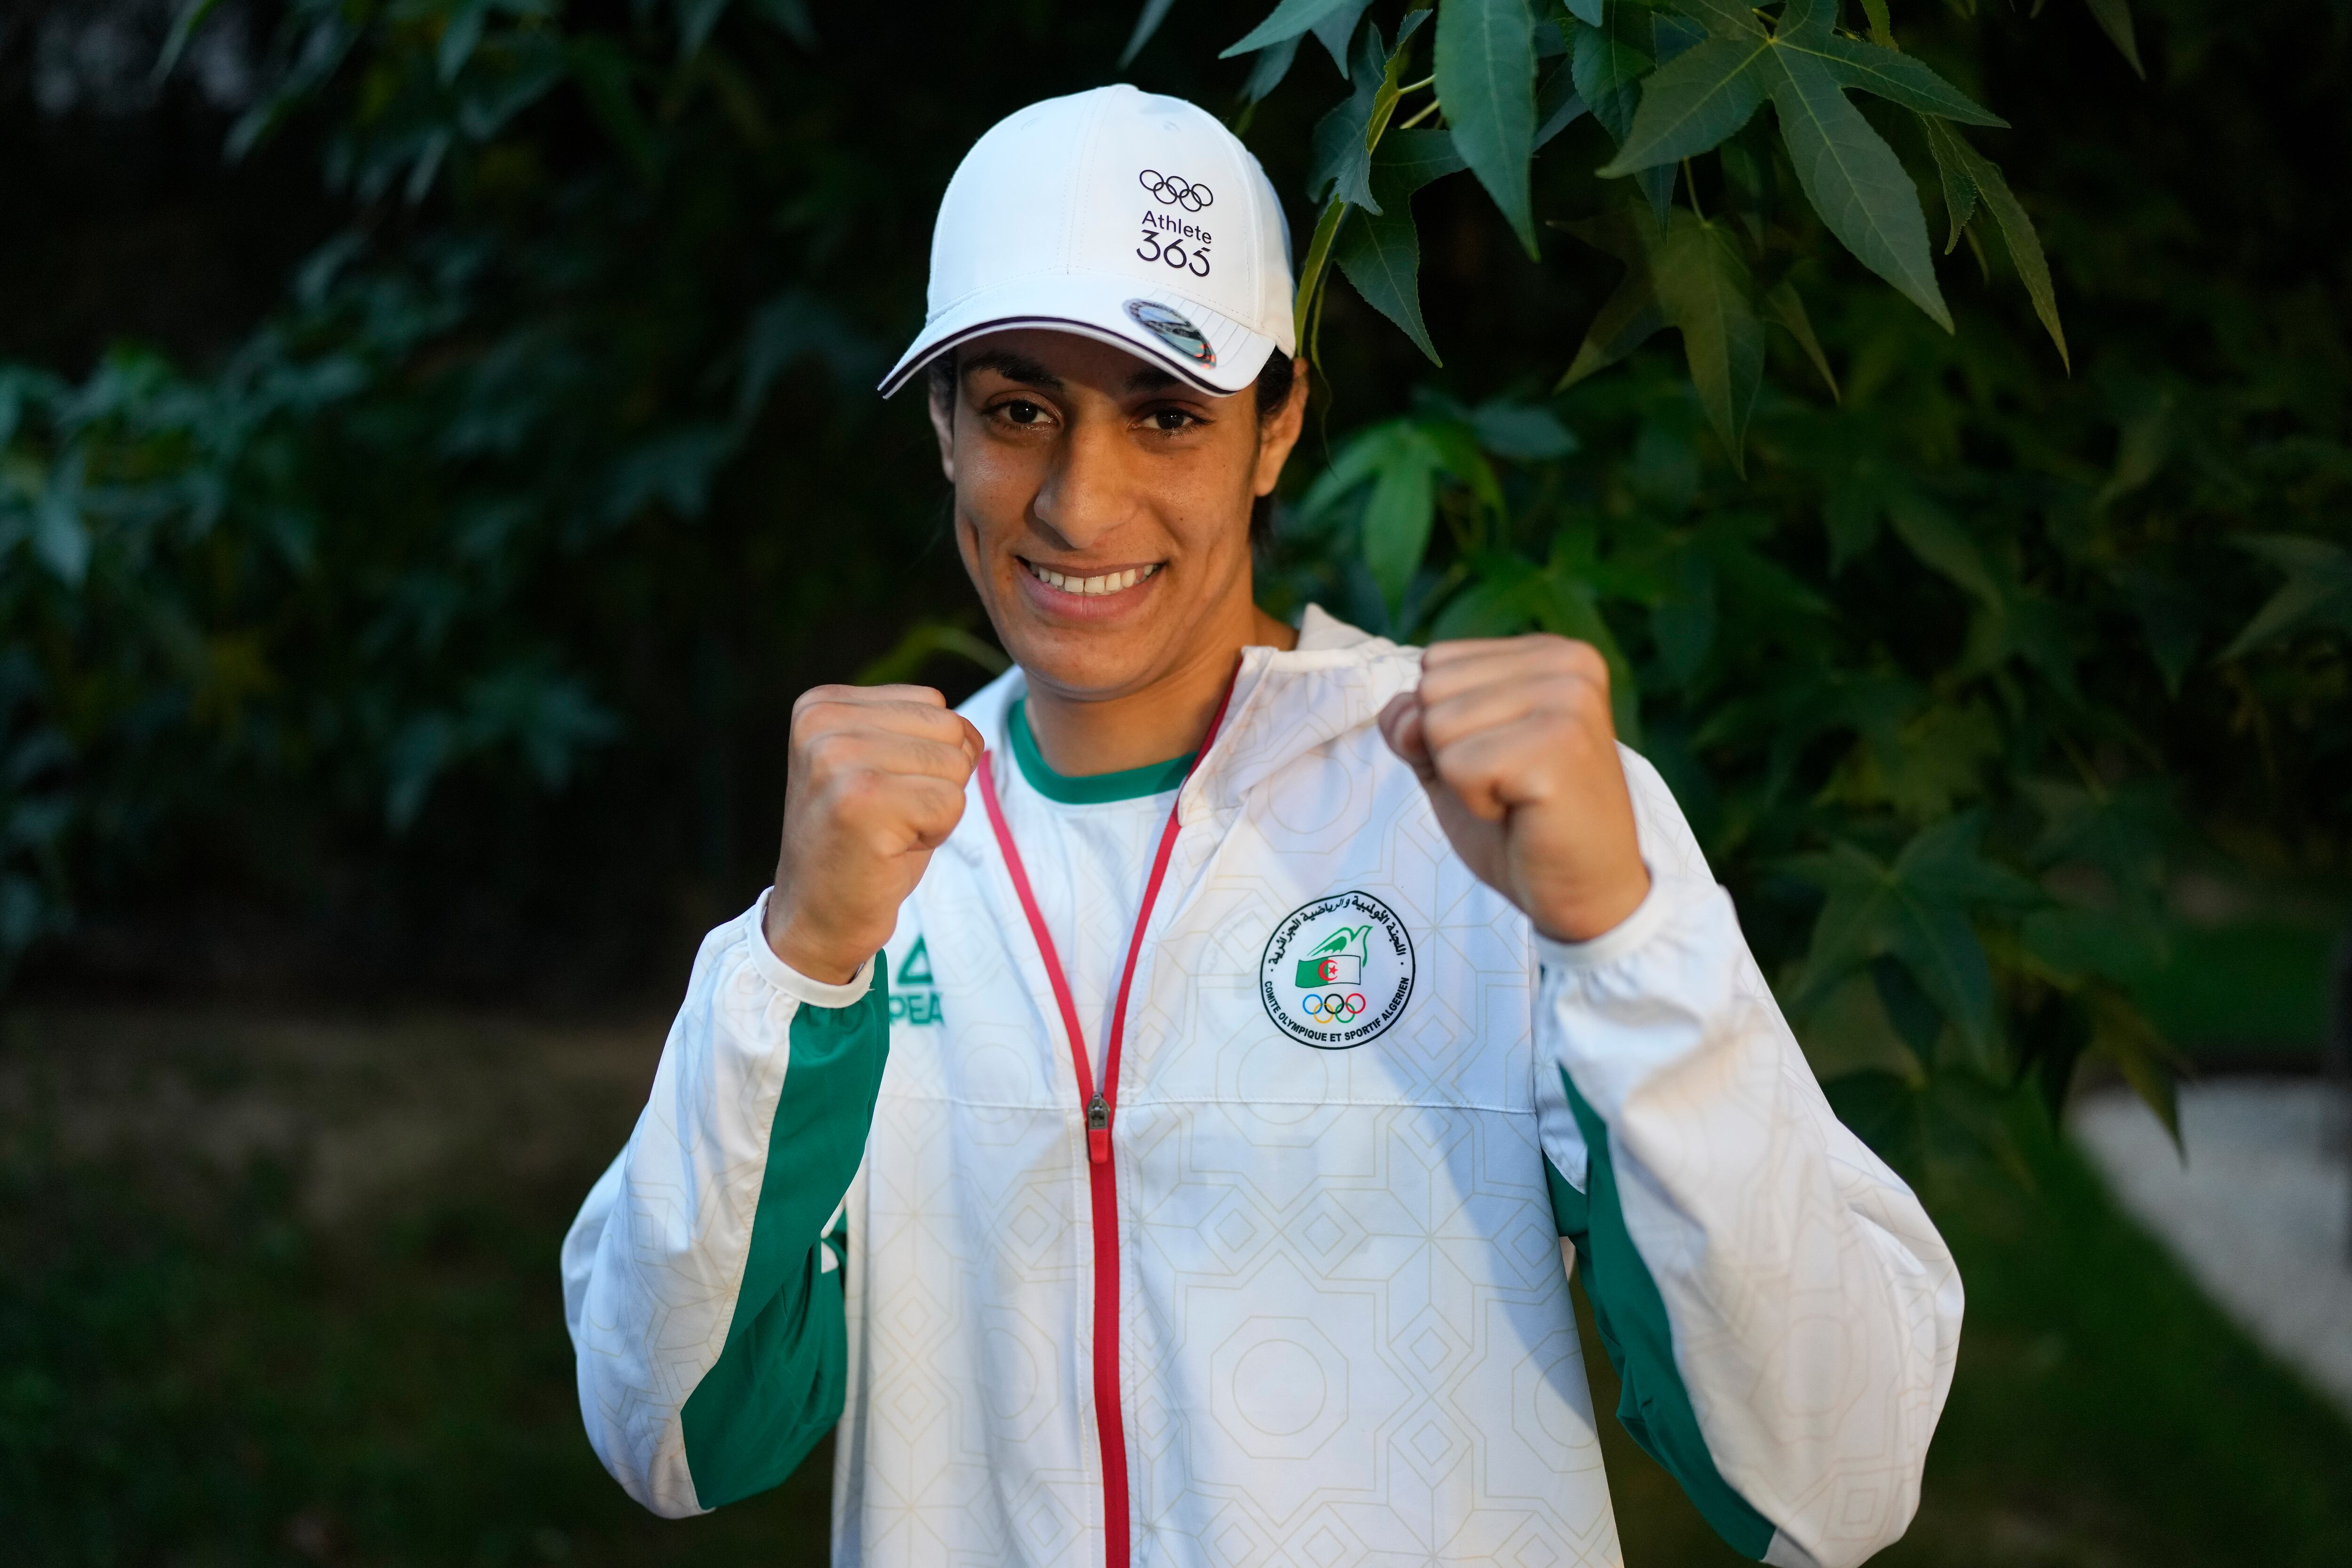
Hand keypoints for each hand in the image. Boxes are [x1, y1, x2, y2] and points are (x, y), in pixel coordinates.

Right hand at [764, 684, 983, 984]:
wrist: (816, 919)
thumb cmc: (861, 844)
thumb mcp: (880, 767)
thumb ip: (918, 732)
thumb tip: (973, 734)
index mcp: (822, 705)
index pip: (933, 704)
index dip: (927, 759)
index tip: (880, 795)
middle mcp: (822, 723)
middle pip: (949, 730)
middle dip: (937, 782)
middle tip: (887, 818)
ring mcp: (837, 759)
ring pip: (955, 764)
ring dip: (936, 809)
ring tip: (887, 832)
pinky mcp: (860, 801)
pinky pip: (951, 803)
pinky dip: (935, 835)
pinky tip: (890, 850)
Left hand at [1377, 636, 1649, 943]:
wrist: (1584, 891)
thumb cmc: (1522, 823)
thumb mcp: (1454, 755)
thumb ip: (1416, 719)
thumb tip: (1402, 717)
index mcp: (1550, 653)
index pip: (1436, 663)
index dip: (1445, 726)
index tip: (1502, 759)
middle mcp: (1567, 663)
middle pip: (1432, 689)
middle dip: (1450, 750)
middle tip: (1508, 782)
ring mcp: (1568, 702)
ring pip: (1438, 725)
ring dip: (1462, 779)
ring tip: (1515, 796)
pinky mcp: (1559, 749)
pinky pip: (1457, 767)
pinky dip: (1476, 803)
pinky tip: (1523, 812)